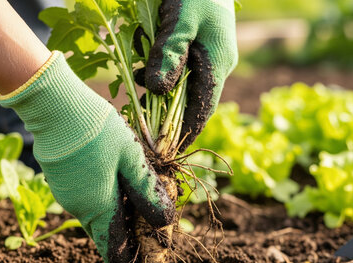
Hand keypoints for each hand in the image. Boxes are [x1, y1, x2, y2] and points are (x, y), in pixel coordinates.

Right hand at [0, 52, 174, 262]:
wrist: (53, 105)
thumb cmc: (97, 129)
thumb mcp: (131, 157)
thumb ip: (147, 190)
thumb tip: (165, 222)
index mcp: (99, 207)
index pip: (113, 249)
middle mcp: (78, 207)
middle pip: (106, 232)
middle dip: (126, 237)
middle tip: (146, 237)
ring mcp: (65, 194)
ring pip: (95, 213)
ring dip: (115, 214)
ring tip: (136, 208)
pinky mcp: (59, 179)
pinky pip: (85, 198)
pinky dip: (102, 198)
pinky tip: (114, 182)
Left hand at [144, 0, 237, 151]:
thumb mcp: (180, 22)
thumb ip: (168, 56)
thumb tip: (156, 92)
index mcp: (218, 63)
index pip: (203, 109)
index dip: (185, 132)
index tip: (168, 150)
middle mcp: (216, 63)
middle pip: (190, 99)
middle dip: (165, 112)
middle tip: (141, 125)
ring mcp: (207, 53)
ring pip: (180, 83)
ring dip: (157, 89)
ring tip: (134, 89)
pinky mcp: (196, 43)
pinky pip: (178, 67)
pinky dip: (158, 70)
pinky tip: (140, 68)